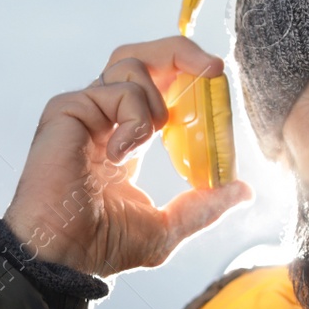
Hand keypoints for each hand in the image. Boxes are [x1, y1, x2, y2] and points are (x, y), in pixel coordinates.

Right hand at [1, 35, 252, 278]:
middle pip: (141, 57)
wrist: (65, 256)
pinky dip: (134, 120)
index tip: (218, 82)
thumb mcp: (167, 227)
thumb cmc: (101, 246)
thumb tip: (243, 191)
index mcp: (125, 136)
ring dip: (156, 100)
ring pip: (131, 63)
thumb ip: (204, 206)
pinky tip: (120, 155)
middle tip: (213, 69)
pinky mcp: (68, 109)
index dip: (188, 76)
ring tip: (149, 140)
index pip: (158, 85)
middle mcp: (104, 117)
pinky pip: (118, 90)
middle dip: (180, 53)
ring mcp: (85, 111)